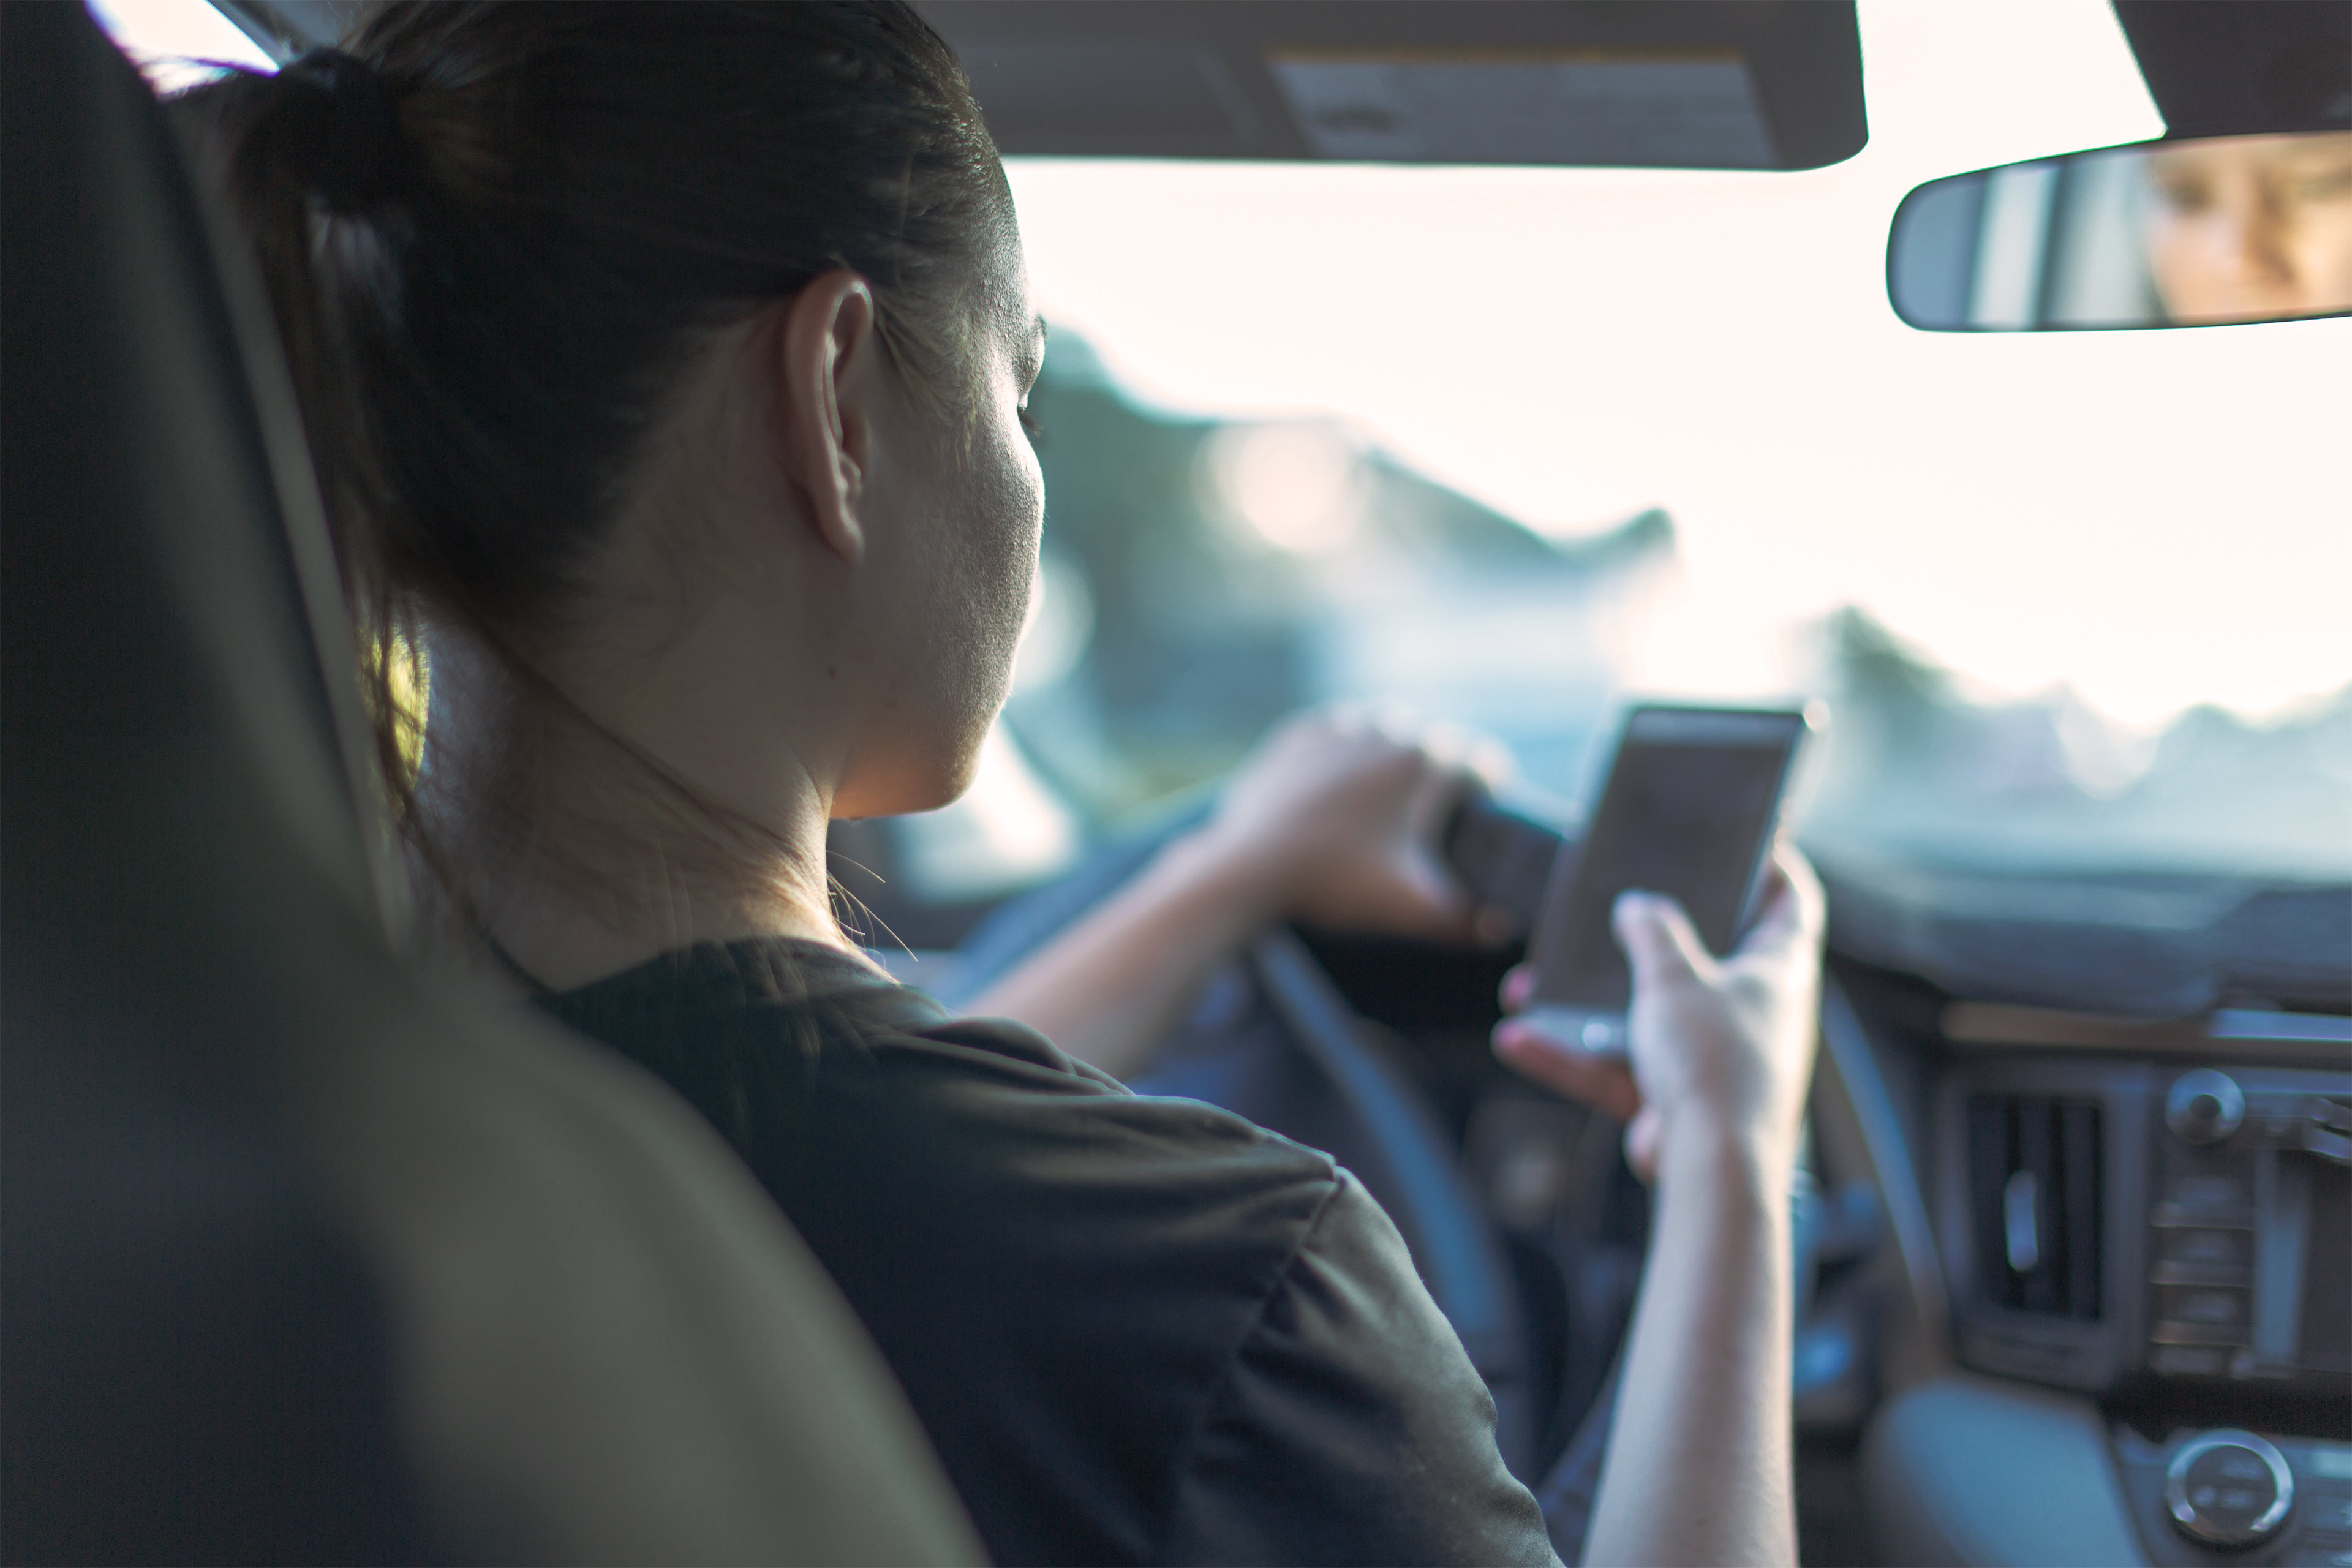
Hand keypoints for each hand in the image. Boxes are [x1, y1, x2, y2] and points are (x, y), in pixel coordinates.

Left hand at [1194, 706, 1513, 944]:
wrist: (1251, 867)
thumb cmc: (1336, 885)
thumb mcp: (1409, 909)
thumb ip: (1464, 921)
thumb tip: (1502, 929)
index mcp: (1424, 767)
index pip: (1479, 762)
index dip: (1490, 782)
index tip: (1490, 797)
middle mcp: (1385, 734)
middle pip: (1434, 740)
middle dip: (1444, 765)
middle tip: (1443, 797)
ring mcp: (1338, 730)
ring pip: (1384, 726)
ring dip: (1396, 746)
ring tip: (1396, 779)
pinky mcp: (1296, 736)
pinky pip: (1335, 729)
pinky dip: (1346, 745)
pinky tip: (1344, 768)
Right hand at [1492, 845, 1824, 1179]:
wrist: (1713, 1170)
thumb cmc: (1715, 1064)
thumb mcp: (1674, 976)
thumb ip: (1652, 932)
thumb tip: (1638, 905)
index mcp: (1779, 969)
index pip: (1791, 902)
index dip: (1770, 867)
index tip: (1746, 842)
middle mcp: (1755, 1012)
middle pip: (1708, 955)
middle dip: (1655, 934)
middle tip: (1621, 903)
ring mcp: (1715, 1058)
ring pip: (1647, 1016)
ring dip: (1591, 1004)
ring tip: (1538, 983)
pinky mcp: (1678, 1099)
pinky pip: (1619, 1068)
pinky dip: (1574, 1056)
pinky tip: (1520, 1039)